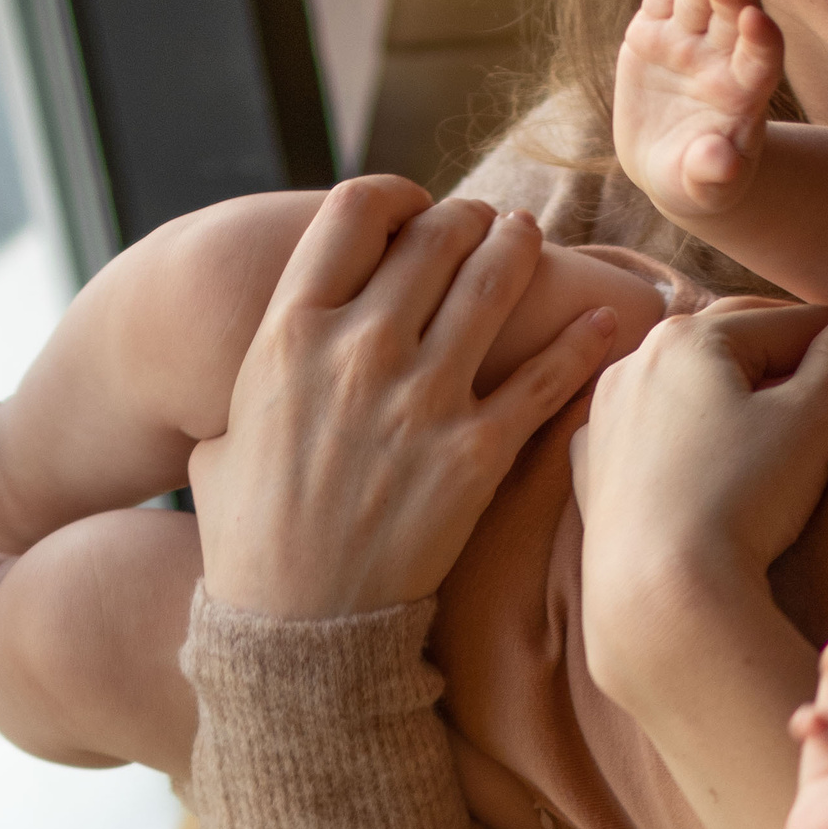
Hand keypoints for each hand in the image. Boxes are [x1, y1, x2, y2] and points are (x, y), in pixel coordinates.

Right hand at [188, 178, 616, 617]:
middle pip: (435, 235)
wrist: (298, 633)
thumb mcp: (223, 435)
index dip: (394, 195)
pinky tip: (604, 321)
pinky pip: (546, 377)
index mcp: (286, 334)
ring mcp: (422, 399)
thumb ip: (262, 375)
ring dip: (519, 248)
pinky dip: (583, 341)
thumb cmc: (251, 537)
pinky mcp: (476, 452)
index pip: (353, 210)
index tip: (413, 207)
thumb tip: (287, 343)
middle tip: (482, 224)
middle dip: (466, 218)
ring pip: (494, 282)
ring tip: (528, 239)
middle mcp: (357, 351)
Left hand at [578, 293, 827, 614]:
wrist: (660, 594)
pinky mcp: (591, 470)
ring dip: (727, 384)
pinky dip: (681, 427)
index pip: (787, 322)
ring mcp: (604, 417)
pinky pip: (647, 431)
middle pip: (729, 343)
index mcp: (688, 338)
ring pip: (682, 384)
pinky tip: (701, 444)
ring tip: (770, 402)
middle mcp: (635, 363)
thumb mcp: (810, 420)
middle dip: (783, 347)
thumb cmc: (740, 497)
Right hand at [612, 0, 784, 222]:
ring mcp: (688, 43)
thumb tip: (721, 164)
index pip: (761, 59)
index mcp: (744, 94)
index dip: (760, 39)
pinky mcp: (655, 35)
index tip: (755, 20)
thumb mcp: (704, 187)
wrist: (671, 165)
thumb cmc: (699, 181)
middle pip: (731, 17)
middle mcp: (722, 59)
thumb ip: (713, 174)